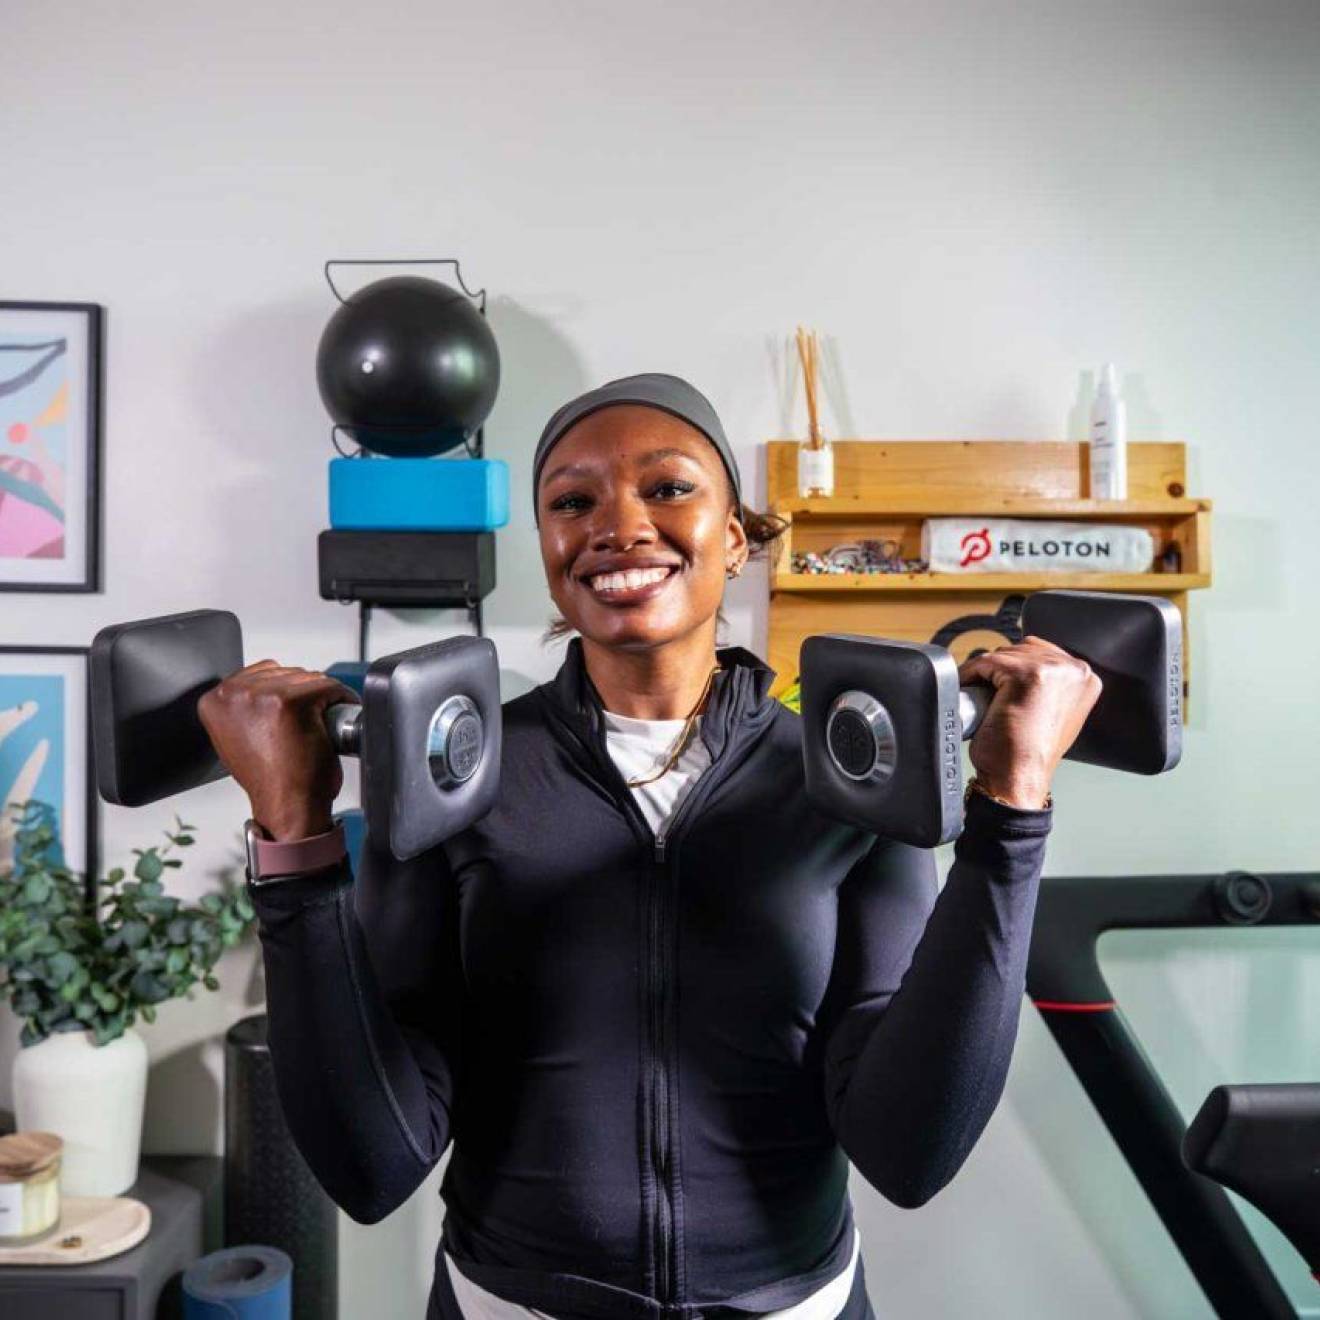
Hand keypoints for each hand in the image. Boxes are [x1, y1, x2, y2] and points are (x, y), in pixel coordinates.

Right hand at [197, 661, 360, 839]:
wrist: (286, 806)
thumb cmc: (270, 779)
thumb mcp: (239, 737)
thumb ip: (243, 708)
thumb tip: (265, 688)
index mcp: (214, 701)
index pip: (263, 671)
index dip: (285, 690)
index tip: (291, 711)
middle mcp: (233, 694)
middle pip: (287, 672)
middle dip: (303, 694)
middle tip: (305, 724)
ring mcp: (263, 696)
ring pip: (309, 678)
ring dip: (321, 698)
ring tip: (316, 725)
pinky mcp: (292, 702)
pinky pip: (329, 687)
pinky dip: (340, 700)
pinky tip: (334, 720)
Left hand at [956, 636, 1102, 809]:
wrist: (1019, 780)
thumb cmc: (1029, 755)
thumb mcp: (1050, 713)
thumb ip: (1047, 687)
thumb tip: (1016, 668)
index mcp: (1085, 678)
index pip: (1040, 653)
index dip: (1013, 667)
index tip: (996, 683)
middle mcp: (1076, 670)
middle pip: (1021, 649)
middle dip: (998, 668)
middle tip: (983, 691)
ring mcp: (1053, 670)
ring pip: (1003, 655)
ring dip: (984, 672)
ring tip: (976, 694)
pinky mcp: (1027, 675)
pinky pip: (986, 662)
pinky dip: (970, 675)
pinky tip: (967, 690)